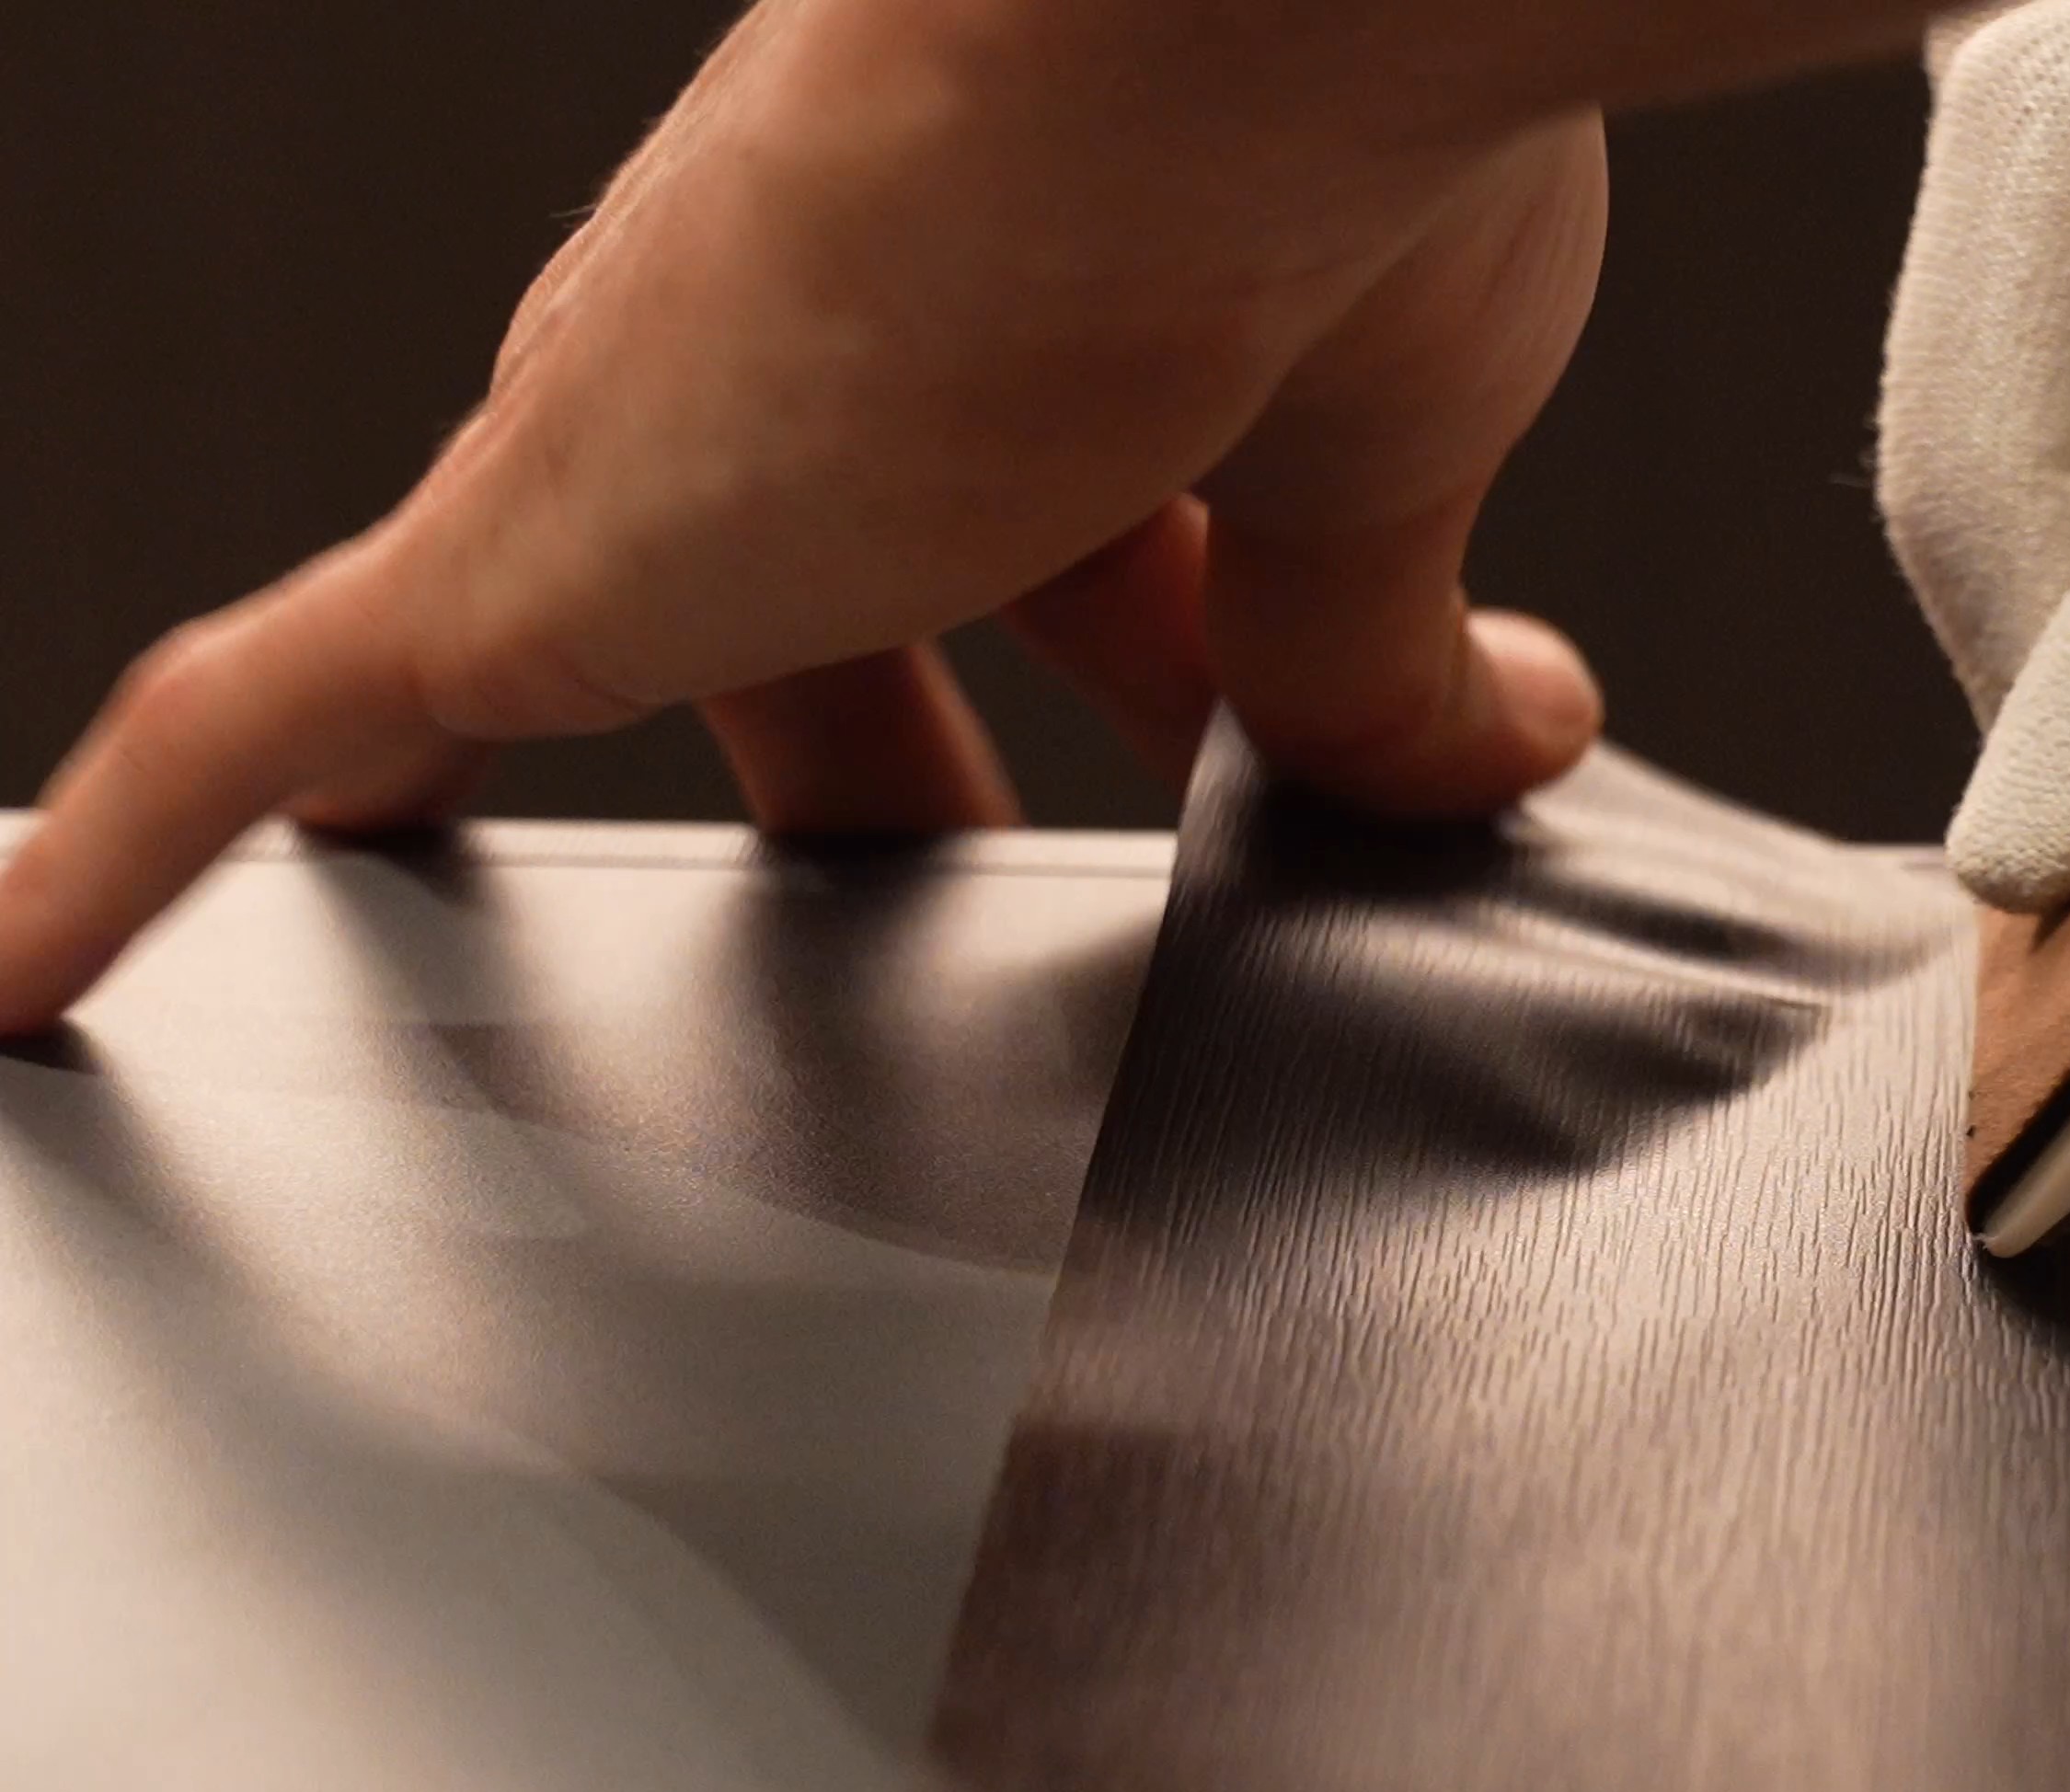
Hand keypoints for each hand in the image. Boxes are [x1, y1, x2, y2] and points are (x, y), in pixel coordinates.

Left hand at [0, 0, 1611, 1026]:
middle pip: (791, 618)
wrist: (1258, 28)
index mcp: (1032, 354)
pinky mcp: (525, 552)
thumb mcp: (1379, 487)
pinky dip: (121, 865)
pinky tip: (15, 993)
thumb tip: (1497, 743)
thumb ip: (1382, 657)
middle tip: (936, 918)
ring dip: (554, 820)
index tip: (1185, 740)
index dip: (1091, 652)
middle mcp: (813, 376)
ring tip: (484, 975)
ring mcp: (653, 457)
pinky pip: (251, 731)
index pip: (1014, 527)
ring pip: (527, 659)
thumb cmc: (1342, 161)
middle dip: (874, 773)